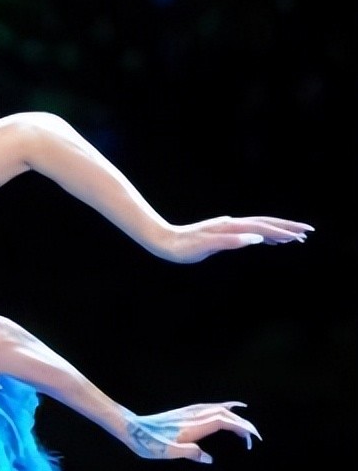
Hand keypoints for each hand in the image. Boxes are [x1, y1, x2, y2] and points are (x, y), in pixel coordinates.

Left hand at [122, 402, 258, 462]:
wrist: (131, 428)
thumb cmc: (147, 443)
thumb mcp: (167, 452)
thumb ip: (189, 453)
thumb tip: (210, 459)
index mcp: (192, 426)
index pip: (223, 422)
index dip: (241, 427)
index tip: (252, 438)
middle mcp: (192, 416)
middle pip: (223, 414)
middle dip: (242, 422)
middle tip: (254, 435)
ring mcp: (187, 413)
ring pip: (215, 408)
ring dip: (232, 413)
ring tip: (244, 416)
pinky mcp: (182, 413)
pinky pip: (207, 407)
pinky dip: (219, 407)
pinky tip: (220, 409)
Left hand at [155, 216, 312, 263]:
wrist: (163, 241)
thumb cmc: (182, 248)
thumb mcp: (204, 247)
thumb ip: (230, 242)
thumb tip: (256, 237)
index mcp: (231, 227)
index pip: (263, 227)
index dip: (283, 230)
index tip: (302, 234)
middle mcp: (231, 224)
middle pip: (265, 223)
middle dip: (287, 227)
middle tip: (307, 233)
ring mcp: (228, 227)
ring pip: (259, 226)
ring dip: (277, 231)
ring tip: (294, 238)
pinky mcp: (223, 233)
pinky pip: (249, 231)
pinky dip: (263, 234)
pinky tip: (268, 240)